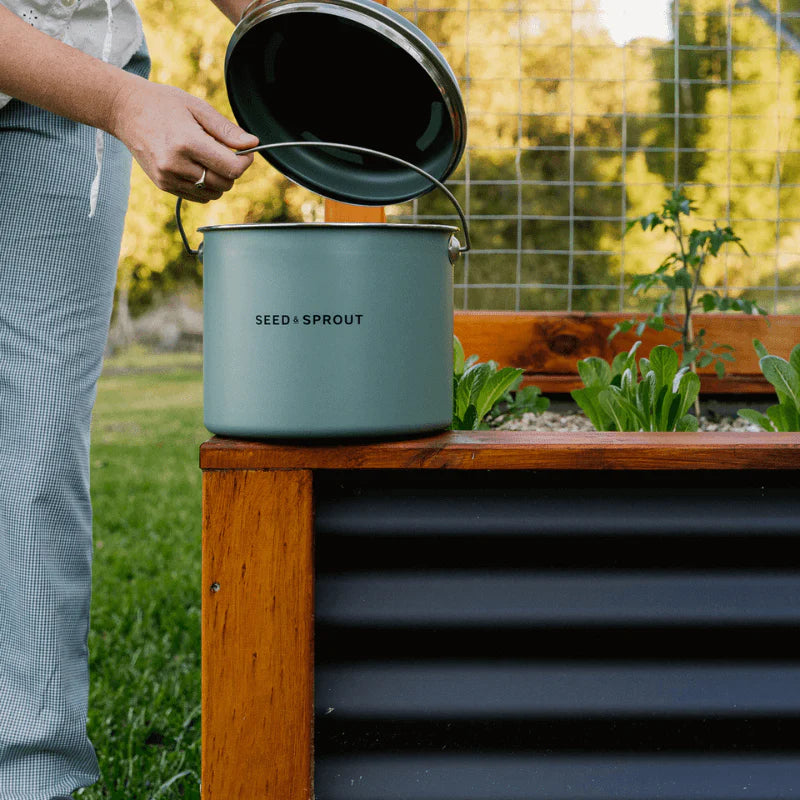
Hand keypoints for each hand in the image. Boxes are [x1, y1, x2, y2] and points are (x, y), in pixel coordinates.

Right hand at [109, 75, 259, 200]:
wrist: (125, 111)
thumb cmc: (163, 104)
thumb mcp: (197, 108)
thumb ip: (226, 130)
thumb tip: (252, 144)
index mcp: (186, 142)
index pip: (231, 168)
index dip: (245, 162)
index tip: (246, 152)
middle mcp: (176, 165)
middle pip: (224, 183)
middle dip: (232, 171)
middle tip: (226, 152)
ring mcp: (168, 178)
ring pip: (213, 193)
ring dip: (219, 180)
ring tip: (208, 158)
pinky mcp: (164, 185)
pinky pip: (198, 197)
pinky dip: (205, 186)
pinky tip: (197, 166)